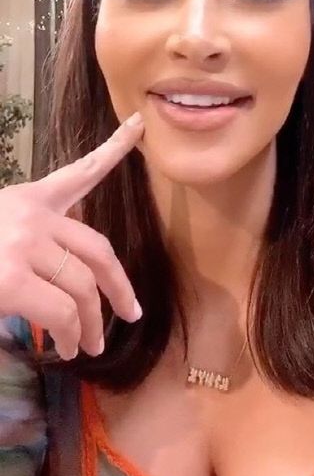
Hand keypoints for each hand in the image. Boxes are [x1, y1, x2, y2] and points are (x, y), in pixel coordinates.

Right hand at [0, 113, 144, 360]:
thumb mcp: (3, 231)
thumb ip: (34, 245)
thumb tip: (75, 284)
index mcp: (26, 199)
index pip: (79, 172)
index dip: (113, 149)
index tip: (137, 126)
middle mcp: (30, 215)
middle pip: (97, 248)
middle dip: (119, 284)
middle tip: (130, 312)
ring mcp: (22, 246)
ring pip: (83, 287)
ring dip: (92, 323)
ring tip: (89, 346)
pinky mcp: (11, 281)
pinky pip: (62, 313)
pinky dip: (70, 336)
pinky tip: (67, 349)